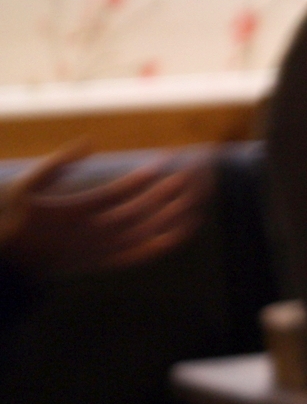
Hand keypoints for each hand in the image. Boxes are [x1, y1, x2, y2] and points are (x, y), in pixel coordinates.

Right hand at [0, 145, 209, 280]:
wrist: (17, 261)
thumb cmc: (22, 217)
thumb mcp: (26, 187)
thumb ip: (55, 163)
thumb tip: (88, 141)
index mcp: (74, 214)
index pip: (116, 194)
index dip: (141, 178)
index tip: (163, 160)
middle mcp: (91, 235)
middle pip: (137, 214)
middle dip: (164, 193)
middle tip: (187, 173)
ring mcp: (101, 251)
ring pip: (144, 234)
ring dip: (171, 215)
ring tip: (192, 195)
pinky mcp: (107, 262)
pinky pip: (142, 255)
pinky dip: (165, 243)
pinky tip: (184, 229)